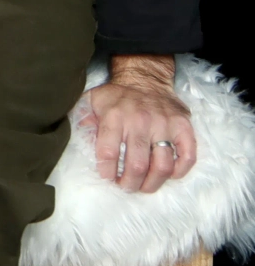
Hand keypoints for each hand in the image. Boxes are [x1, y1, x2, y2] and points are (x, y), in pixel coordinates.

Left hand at [80, 54, 195, 192]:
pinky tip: (168, 175)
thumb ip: (83, 121)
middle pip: (136, 165)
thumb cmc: (116, 96)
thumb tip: (77, 142)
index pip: (108, 153)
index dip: (107, 172)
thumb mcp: (92, 102)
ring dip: (152, 183)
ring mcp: (164, 124)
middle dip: (129, 184)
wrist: (144, 78)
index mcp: (114, 116)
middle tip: (126, 188)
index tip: (107, 178)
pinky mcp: (183, 126)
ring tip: (144, 187)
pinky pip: (188, 156)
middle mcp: (140, 121)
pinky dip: (180, 171)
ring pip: (162, 165)